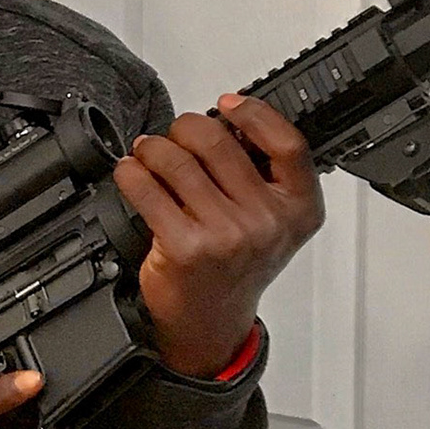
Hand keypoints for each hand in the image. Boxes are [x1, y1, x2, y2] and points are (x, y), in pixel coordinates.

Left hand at [112, 93, 324, 379]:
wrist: (211, 324)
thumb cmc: (237, 267)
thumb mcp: (272, 223)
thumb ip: (263, 176)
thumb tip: (224, 120)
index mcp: (298, 209)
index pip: (287, 144)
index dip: (255, 114)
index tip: (228, 104)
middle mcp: (267, 222)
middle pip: (219, 142)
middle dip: (186, 129)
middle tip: (174, 136)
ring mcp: (227, 235)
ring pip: (178, 160)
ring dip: (152, 149)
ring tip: (146, 154)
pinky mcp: (185, 247)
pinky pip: (148, 188)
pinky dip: (131, 172)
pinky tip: (131, 173)